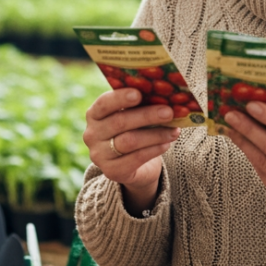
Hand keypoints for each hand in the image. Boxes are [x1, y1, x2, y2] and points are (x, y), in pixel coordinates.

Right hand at [83, 87, 179, 214]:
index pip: (103, 103)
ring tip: (174, 130)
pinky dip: (154, 150)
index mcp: (94, 114)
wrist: (133, 165)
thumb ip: (140, 105)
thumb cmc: (134, 131)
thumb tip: (162, 96)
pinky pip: (135, 158)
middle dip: (146, 116)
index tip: (139, 93)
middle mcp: (92, 134)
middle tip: (169, 112)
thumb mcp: (133, 115)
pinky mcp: (112, 171)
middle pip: (119, 122)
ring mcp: (99, 155)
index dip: (120, 98)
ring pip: (129, 141)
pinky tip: (166, 144)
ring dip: (155, 135)